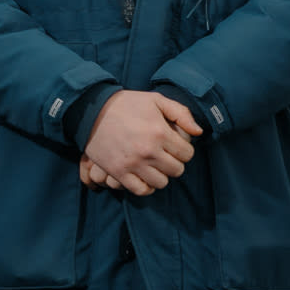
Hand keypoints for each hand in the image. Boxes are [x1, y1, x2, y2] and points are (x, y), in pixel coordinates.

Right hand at [80, 90, 203, 194]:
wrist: (91, 110)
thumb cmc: (127, 104)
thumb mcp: (156, 100)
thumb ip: (181, 114)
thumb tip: (198, 133)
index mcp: (160, 133)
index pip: (187, 154)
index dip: (184, 150)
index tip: (175, 146)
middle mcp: (148, 151)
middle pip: (176, 170)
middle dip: (174, 163)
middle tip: (165, 156)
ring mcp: (132, 164)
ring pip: (161, 183)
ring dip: (161, 175)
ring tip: (155, 166)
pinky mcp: (117, 172)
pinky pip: (140, 190)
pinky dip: (146, 187)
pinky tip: (144, 176)